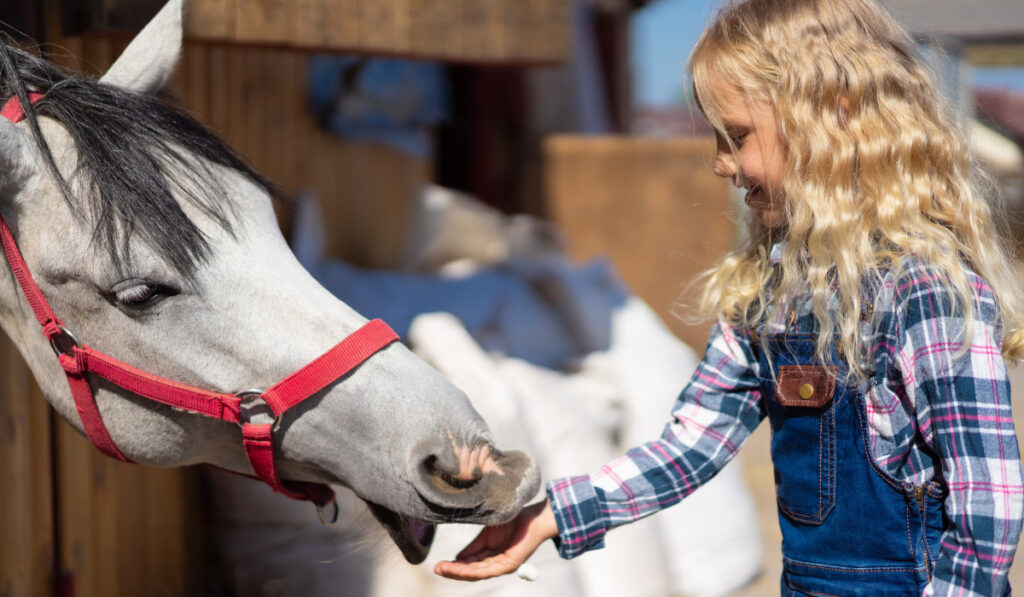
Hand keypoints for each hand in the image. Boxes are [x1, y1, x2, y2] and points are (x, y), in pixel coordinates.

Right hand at [434, 499, 557, 580]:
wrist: (534, 515)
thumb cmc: (513, 521)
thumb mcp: (487, 534)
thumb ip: (474, 546)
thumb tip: (457, 558)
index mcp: (490, 557)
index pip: (469, 565)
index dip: (453, 566)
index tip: (438, 565)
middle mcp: (496, 564)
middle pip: (470, 572)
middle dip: (452, 571)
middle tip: (436, 569)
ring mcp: (502, 566)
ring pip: (476, 573)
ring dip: (458, 573)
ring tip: (443, 570)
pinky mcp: (509, 565)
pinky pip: (487, 570)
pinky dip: (472, 571)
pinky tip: (460, 569)